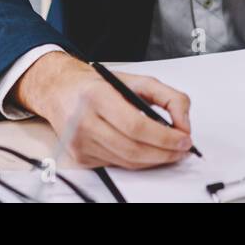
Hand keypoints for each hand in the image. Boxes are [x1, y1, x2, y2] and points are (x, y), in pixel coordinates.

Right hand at [12, 51, 193, 168]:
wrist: (60, 91)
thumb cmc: (97, 85)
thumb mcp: (136, 79)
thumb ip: (168, 97)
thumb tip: (183, 124)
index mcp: (98, 96)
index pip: (136, 126)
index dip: (164, 137)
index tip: (184, 139)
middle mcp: (85, 121)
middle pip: (133, 149)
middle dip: (164, 153)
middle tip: (182, 149)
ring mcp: (80, 142)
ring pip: (127, 162)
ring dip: (154, 160)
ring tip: (170, 151)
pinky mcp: (80, 157)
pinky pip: (117, 164)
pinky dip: (137, 161)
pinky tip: (146, 151)